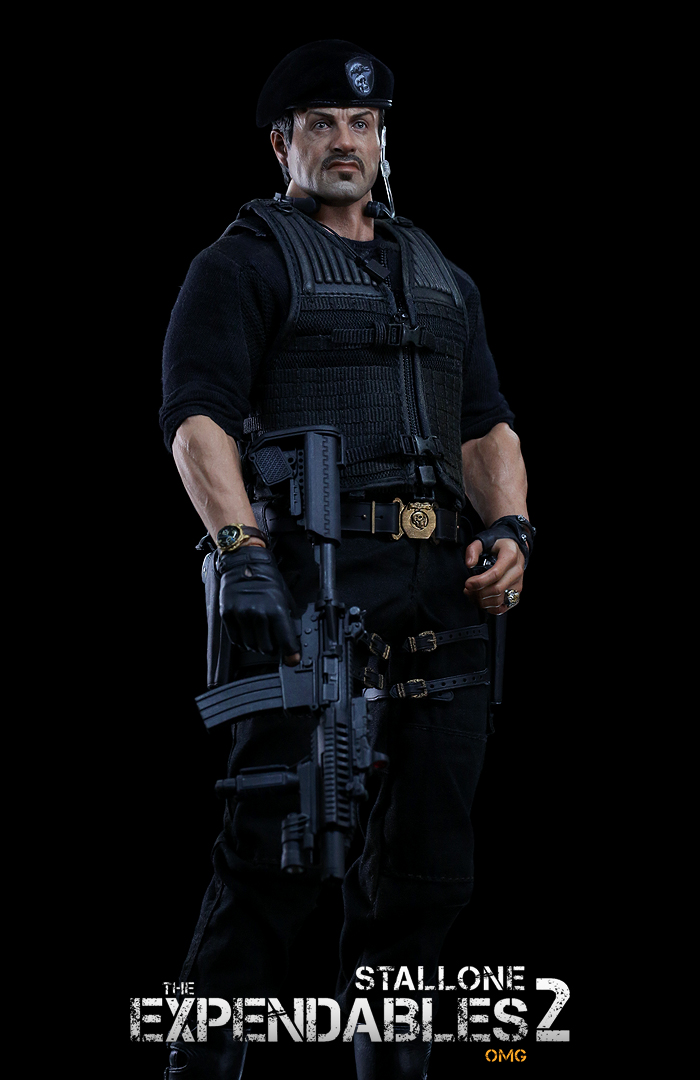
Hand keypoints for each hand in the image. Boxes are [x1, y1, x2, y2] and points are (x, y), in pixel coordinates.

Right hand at [218, 545, 300, 664]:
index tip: (292, 659)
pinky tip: (247, 633)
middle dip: (271, 648)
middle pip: (266, 648)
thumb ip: (288, 617)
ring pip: (250, 646)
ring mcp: (241, 614)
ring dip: (255, 645)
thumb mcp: (284, 596)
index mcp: (276, 609)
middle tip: (272, 642)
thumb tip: (292, 638)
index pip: (285, 640)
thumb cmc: (267, 578)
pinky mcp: (227, 614)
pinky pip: (235, 640)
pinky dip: (242, 641)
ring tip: (258, 635)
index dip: (290, 654)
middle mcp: (258, 613)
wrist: (244, 563)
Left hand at [463, 537, 524, 615]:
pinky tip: (482, 601)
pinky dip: (491, 608)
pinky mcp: (517, 592)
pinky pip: (504, 607)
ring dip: (482, 601)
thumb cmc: (498, 545)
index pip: (495, 574)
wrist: (514, 548)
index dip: (479, 582)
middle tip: (467, 589)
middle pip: (497, 589)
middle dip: (478, 593)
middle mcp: (517, 571)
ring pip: (500, 600)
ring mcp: (518, 583)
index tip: (467, 583)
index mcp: (510, 556)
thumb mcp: (484, 541)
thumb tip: (469, 564)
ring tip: (472, 594)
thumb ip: (473, 550)